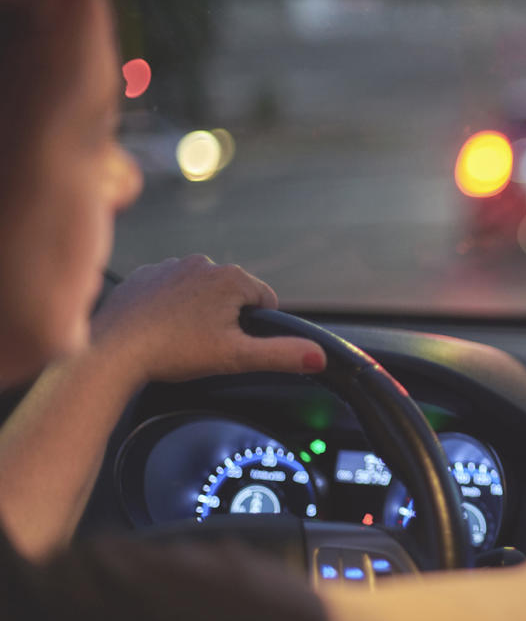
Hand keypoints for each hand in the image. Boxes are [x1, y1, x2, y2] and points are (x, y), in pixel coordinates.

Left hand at [91, 255, 325, 382]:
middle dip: (227, 317)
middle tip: (207, 346)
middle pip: (232, 293)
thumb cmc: (174, 352)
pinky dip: (169, 306)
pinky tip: (159, 329)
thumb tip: (319, 356)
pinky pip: (168, 289)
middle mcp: (202, 263)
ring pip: (200, 290)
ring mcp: (169, 266)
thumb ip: (281, 354)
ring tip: (181, 339)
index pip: (265, 299)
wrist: (111, 350)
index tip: (236, 344)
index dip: (257, 326)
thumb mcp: (237, 358)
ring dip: (199, 310)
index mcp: (230, 278)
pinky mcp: (142, 276)